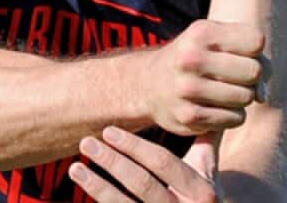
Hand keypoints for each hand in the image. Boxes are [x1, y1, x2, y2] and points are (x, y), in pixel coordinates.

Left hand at [70, 127, 218, 202]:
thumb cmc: (203, 190)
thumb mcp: (210, 167)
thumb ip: (207, 136)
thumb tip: (211, 96)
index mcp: (203, 191)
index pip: (164, 163)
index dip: (135, 146)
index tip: (110, 131)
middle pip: (142, 184)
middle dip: (112, 161)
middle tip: (88, 141)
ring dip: (97, 185)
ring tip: (75, 166)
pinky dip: (100, 200)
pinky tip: (84, 186)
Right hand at [140, 20, 265, 135]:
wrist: (150, 84)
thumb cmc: (195, 57)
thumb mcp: (215, 39)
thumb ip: (250, 55)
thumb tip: (263, 95)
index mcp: (201, 33)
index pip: (256, 42)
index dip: (256, 51)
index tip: (243, 55)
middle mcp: (192, 58)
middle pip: (254, 71)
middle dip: (252, 77)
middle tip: (237, 78)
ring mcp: (188, 89)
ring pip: (247, 97)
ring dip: (243, 97)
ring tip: (226, 92)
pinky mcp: (188, 117)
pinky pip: (235, 119)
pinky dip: (233, 115)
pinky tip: (218, 107)